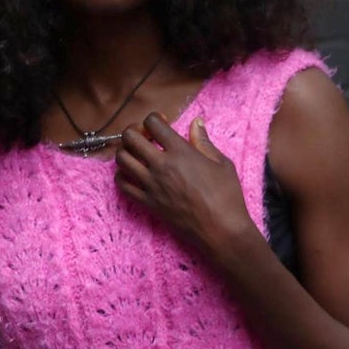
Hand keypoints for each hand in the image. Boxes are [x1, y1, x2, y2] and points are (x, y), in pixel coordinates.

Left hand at [116, 112, 250, 262]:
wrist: (221, 231)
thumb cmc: (227, 197)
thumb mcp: (222, 164)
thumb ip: (204, 141)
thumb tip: (196, 122)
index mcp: (181, 152)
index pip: (153, 123)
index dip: (155, 118)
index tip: (163, 123)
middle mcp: (161, 166)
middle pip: (130, 138)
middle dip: (135, 131)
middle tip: (146, 136)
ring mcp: (152, 185)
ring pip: (121, 159)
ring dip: (126, 151)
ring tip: (138, 154)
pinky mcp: (148, 203)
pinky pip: (122, 185)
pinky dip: (122, 175)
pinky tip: (134, 174)